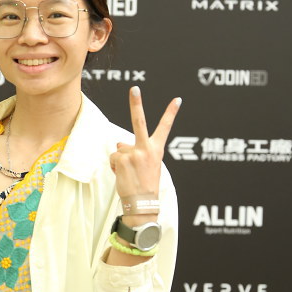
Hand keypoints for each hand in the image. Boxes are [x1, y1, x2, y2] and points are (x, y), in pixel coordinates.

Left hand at [109, 86, 181, 207]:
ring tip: (129, 174)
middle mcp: (147, 148)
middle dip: (136, 103)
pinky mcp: (123, 159)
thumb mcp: (145, 165)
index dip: (171, 113)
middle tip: (134, 88)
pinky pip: (113, 157)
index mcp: (156, 149)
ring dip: (120, 160)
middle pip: (139, 121)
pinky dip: (114, 166)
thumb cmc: (145, 185)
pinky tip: (123, 175)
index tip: (177, 99)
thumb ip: (135, 151)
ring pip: (120, 148)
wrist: (143, 203)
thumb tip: (119, 142)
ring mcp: (135, 152)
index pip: (165, 128)